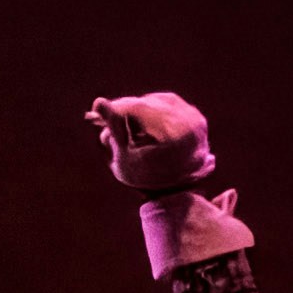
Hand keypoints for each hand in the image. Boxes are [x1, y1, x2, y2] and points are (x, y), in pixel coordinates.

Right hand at [85, 92, 215, 188]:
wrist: (179, 191)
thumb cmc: (147, 179)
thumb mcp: (125, 158)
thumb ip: (114, 128)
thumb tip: (98, 102)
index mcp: (172, 135)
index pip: (139, 109)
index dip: (115, 109)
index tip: (95, 112)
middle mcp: (188, 123)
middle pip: (148, 104)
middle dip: (125, 109)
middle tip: (105, 117)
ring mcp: (195, 118)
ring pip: (157, 102)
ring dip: (138, 108)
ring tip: (123, 123)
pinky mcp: (197, 117)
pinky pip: (169, 104)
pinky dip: (153, 110)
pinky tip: (142, 121)